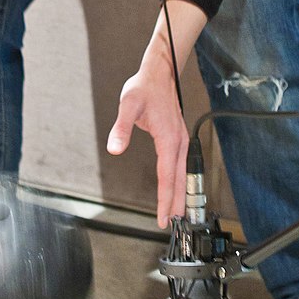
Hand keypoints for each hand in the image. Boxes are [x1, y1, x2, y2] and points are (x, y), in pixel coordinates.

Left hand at [107, 62, 189, 227]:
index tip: (163, 217)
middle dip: (175, 203)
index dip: (164, 199)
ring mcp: (181, 140)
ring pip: (182, 174)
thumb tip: (115, 149)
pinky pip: (181, 166)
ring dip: (180, 194)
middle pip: (178, 180)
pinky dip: (179, 181)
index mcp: (168, 138)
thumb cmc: (144, 88)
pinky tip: (176, 189)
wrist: (160, 73)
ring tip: (176, 214)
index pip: (166, 176)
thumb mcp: (127, 105)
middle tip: (171, 224)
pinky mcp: (179, 138)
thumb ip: (121, 128)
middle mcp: (179, 142)